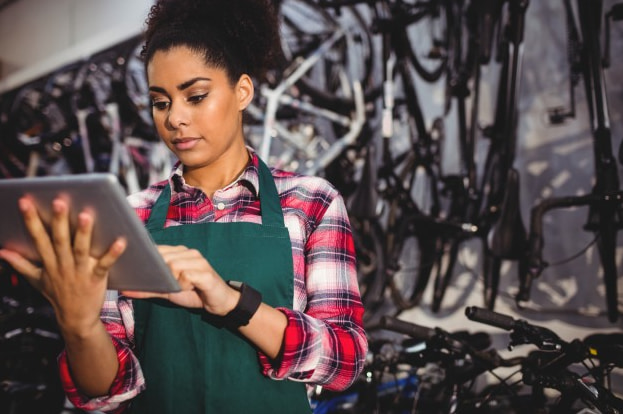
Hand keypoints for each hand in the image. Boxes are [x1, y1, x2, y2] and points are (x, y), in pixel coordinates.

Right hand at [0, 197, 125, 335]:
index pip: (38, 238)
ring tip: (86, 215)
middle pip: (59, 240)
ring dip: (83, 233)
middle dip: (58, 221)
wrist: (76, 319)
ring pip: (80, 250)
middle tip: (59, 202)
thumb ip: (20, 263)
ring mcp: (80, 272)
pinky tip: (121, 241)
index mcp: (49, 262)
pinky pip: (105, 264)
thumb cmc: (58, 295)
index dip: (31, 220)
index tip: (25, 202)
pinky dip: (112, 254)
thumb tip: (2, 251)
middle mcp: (63, 265)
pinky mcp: (97, 278)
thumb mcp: (36, 279)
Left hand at [122, 245, 238, 315]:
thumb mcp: (169, 291)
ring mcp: (199, 261)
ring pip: (173, 266)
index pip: (158, 250)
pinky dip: (184, 284)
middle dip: (161, 273)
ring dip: (175, 281)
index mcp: (181, 253)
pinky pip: (185, 276)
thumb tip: (126, 290)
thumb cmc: (195, 293)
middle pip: (164, 258)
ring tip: (185, 286)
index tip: (137, 266)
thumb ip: (150, 289)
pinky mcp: (206, 273)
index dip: (148, 258)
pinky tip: (192, 288)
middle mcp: (190, 253)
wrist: (220, 301)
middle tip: (172, 284)